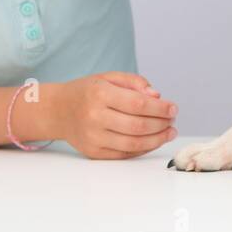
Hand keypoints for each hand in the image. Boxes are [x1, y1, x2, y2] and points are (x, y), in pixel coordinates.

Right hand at [56, 72, 177, 159]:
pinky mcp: (94, 152)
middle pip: (138, 125)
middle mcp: (95, 117)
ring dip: (157, 140)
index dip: (160, 108)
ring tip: (169, 132)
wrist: (58, 111)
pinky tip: (153, 141)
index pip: (138, 103)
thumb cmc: (87, 92)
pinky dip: (143, 149)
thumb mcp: (108, 77)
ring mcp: (93, 137)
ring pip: (133, 144)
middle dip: (162, 124)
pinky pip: (124, 155)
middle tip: (173, 121)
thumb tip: (157, 95)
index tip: (173, 108)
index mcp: (100, 94)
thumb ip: (135, 82)